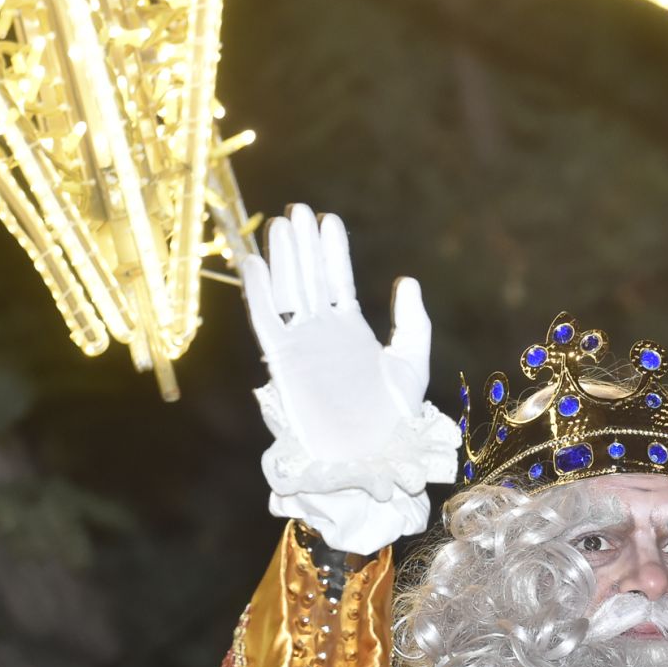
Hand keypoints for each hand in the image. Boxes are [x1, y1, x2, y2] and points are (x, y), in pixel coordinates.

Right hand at [242, 204, 458, 552]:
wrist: (369, 457)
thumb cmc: (395, 420)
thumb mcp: (411, 364)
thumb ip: (412, 323)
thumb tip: (407, 281)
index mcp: (351, 332)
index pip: (337, 282)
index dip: (332, 251)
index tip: (329, 220)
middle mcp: (323, 334)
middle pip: (308, 278)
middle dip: (304, 245)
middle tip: (298, 209)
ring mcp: (301, 345)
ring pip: (287, 292)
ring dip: (283, 258)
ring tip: (281, 223)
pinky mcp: (284, 361)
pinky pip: (266, 320)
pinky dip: (259, 292)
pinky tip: (256, 263)